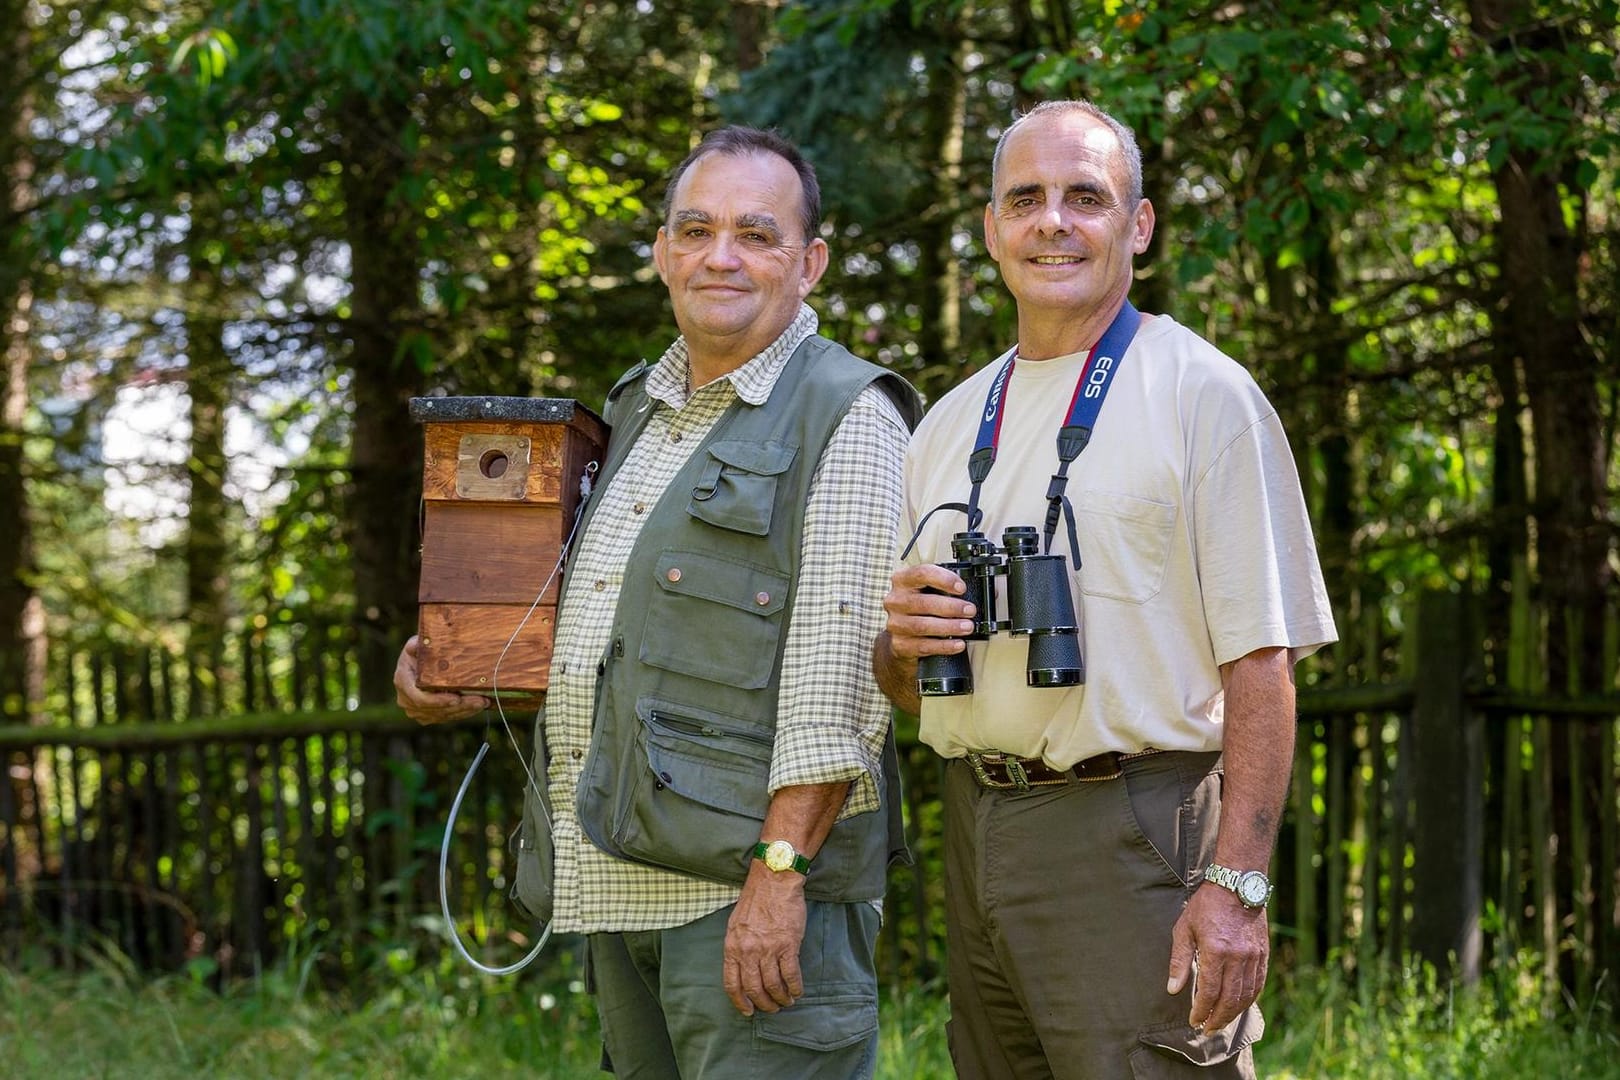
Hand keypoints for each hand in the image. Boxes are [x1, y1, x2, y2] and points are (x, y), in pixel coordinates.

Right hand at [394, 635, 490, 723]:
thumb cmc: (419, 651)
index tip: (457, 699)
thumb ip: (414, 645)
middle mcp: (407, 700)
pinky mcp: (427, 715)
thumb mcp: (415, 645)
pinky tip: (478, 706)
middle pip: (435, 709)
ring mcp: (417, 710)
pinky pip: (447, 717)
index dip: (438, 701)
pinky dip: (464, 712)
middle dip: (460, 706)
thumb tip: (415, 645)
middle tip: (481, 701)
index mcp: (402, 681)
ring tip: (484, 702)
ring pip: (444, 715)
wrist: (418, 662)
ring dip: (465, 710)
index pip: (420, 698)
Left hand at [722, 863, 807, 1015]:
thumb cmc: (755, 900)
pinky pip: (791, 975)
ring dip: (781, 998)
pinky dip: (795, 987)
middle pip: (754, 989)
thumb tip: (742, 969)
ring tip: (787, 1001)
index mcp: (733, 947)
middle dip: (764, 1004)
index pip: (732, 984)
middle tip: (772, 1008)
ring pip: (773, 985)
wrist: (774, 880)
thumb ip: (737, 947)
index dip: (740, 1002)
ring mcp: (768, 949)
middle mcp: (748, 951)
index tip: (748, 1011)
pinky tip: (797, 991)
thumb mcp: (736, 924)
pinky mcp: (787, 945)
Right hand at [881, 563, 978, 659]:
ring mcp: (895, 624)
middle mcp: (895, 601)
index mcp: (902, 581)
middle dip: (951, 607)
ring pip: (923, 625)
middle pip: (924, 602)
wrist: (902, 638)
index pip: (921, 573)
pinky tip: (958, 644)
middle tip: (970, 610)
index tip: (962, 588)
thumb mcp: (931, 592)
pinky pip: (924, 646)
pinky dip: (944, 646)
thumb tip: (992, 592)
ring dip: (949, 626)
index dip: (944, 579)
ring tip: (967, 627)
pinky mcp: (900, 645)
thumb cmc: (921, 610)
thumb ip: (953, 588)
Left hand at [1166, 882, 1269, 1032]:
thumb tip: (1173, 989)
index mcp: (1216, 951)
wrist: (1237, 885)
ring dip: (1233, 1013)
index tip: (1194, 1021)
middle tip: (1207, 1029)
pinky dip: (1248, 999)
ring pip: (1246, 995)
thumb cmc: (1206, 905)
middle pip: (1230, 999)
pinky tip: (1238, 1005)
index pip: (1210, 992)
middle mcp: (1238, 957)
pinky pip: (1258, 984)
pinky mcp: (1263, 954)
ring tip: (1220, 1022)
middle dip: (1218, 1018)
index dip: (1202, 1010)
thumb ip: (1179, 961)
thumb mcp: (1184, 929)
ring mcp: (1254, 957)